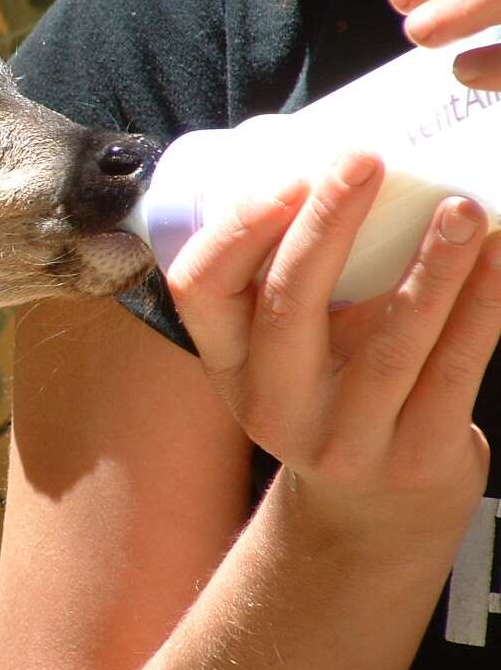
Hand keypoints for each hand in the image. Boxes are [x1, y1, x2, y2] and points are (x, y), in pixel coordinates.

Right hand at [166, 152, 500, 549]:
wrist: (373, 508)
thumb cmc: (332, 391)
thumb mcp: (285, 349)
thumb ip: (292, 278)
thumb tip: (331, 163)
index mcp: (229, 361)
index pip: (199, 289)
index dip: (236, 232)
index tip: (287, 178)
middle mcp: (272, 402)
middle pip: (289, 304)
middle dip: (329, 224)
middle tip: (364, 161)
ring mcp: (343, 438)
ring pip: (388, 343)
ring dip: (429, 267)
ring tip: (461, 209)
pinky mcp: (413, 457)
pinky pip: (454, 371)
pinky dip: (481, 309)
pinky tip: (498, 260)